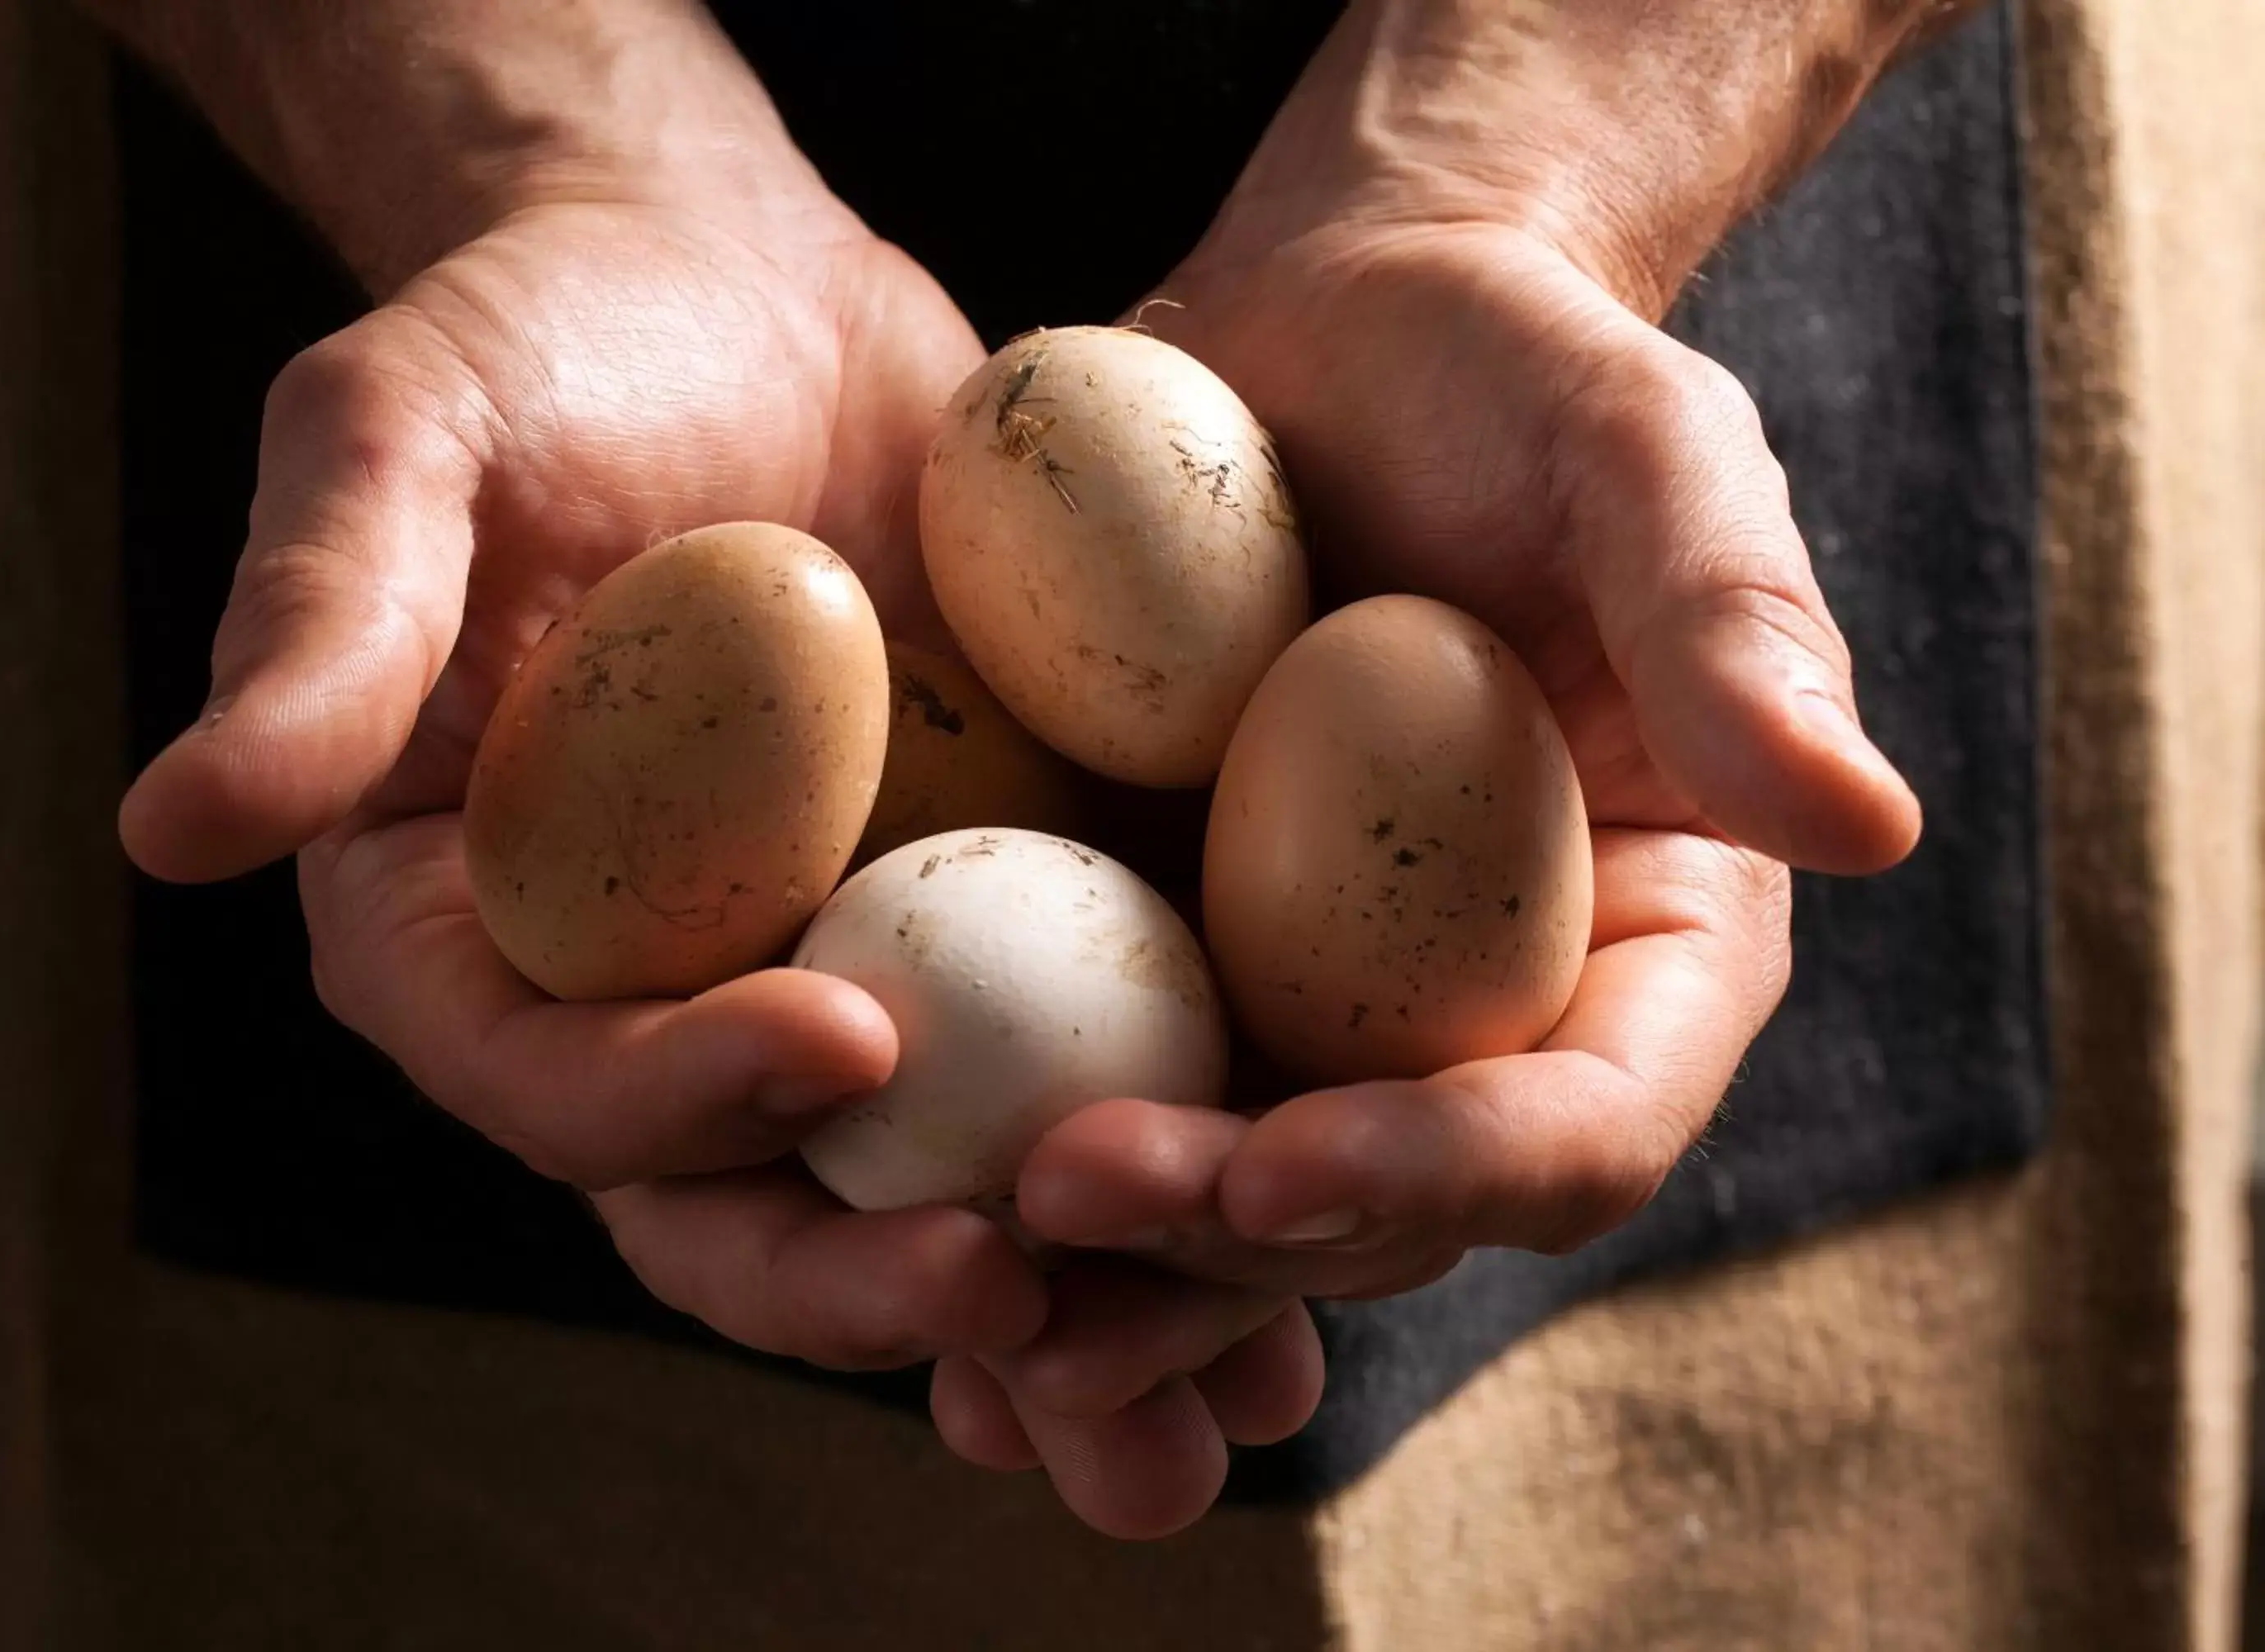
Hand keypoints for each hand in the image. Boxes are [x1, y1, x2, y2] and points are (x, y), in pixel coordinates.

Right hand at [110, 111, 1317, 1538]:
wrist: (735, 288)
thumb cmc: (538, 345)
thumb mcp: (403, 442)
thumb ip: (320, 632)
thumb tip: (168, 826)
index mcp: (475, 937)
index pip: (552, 1078)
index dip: (674, 1095)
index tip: (836, 1041)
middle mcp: (647, 998)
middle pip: (741, 1205)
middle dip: (874, 1276)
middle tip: (1024, 1285)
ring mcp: (830, 971)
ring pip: (923, 1189)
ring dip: (1054, 1298)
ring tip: (1198, 1361)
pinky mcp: (991, 927)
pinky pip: (1074, 1072)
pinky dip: (1168, 1162)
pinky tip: (1299, 1220)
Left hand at [996, 28, 1925, 1303]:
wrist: (1328, 335)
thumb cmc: (1516, 372)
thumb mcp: (1642, 453)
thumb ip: (1732, 626)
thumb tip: (1871, 823)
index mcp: (1635, 945)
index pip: (1575, 1122)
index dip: (1441, 1175)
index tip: (1281, 1167)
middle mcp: (1467, 1019)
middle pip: (1369, 1211)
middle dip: (1217, 1252)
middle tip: (1050, 1222)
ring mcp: (1298, 1008)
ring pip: (1207, 1205)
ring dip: (1087, 1281)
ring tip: (954, 1318)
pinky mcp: (1144, 959)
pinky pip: (1066, 1093)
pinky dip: (977, 1175)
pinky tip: (850, 1212)